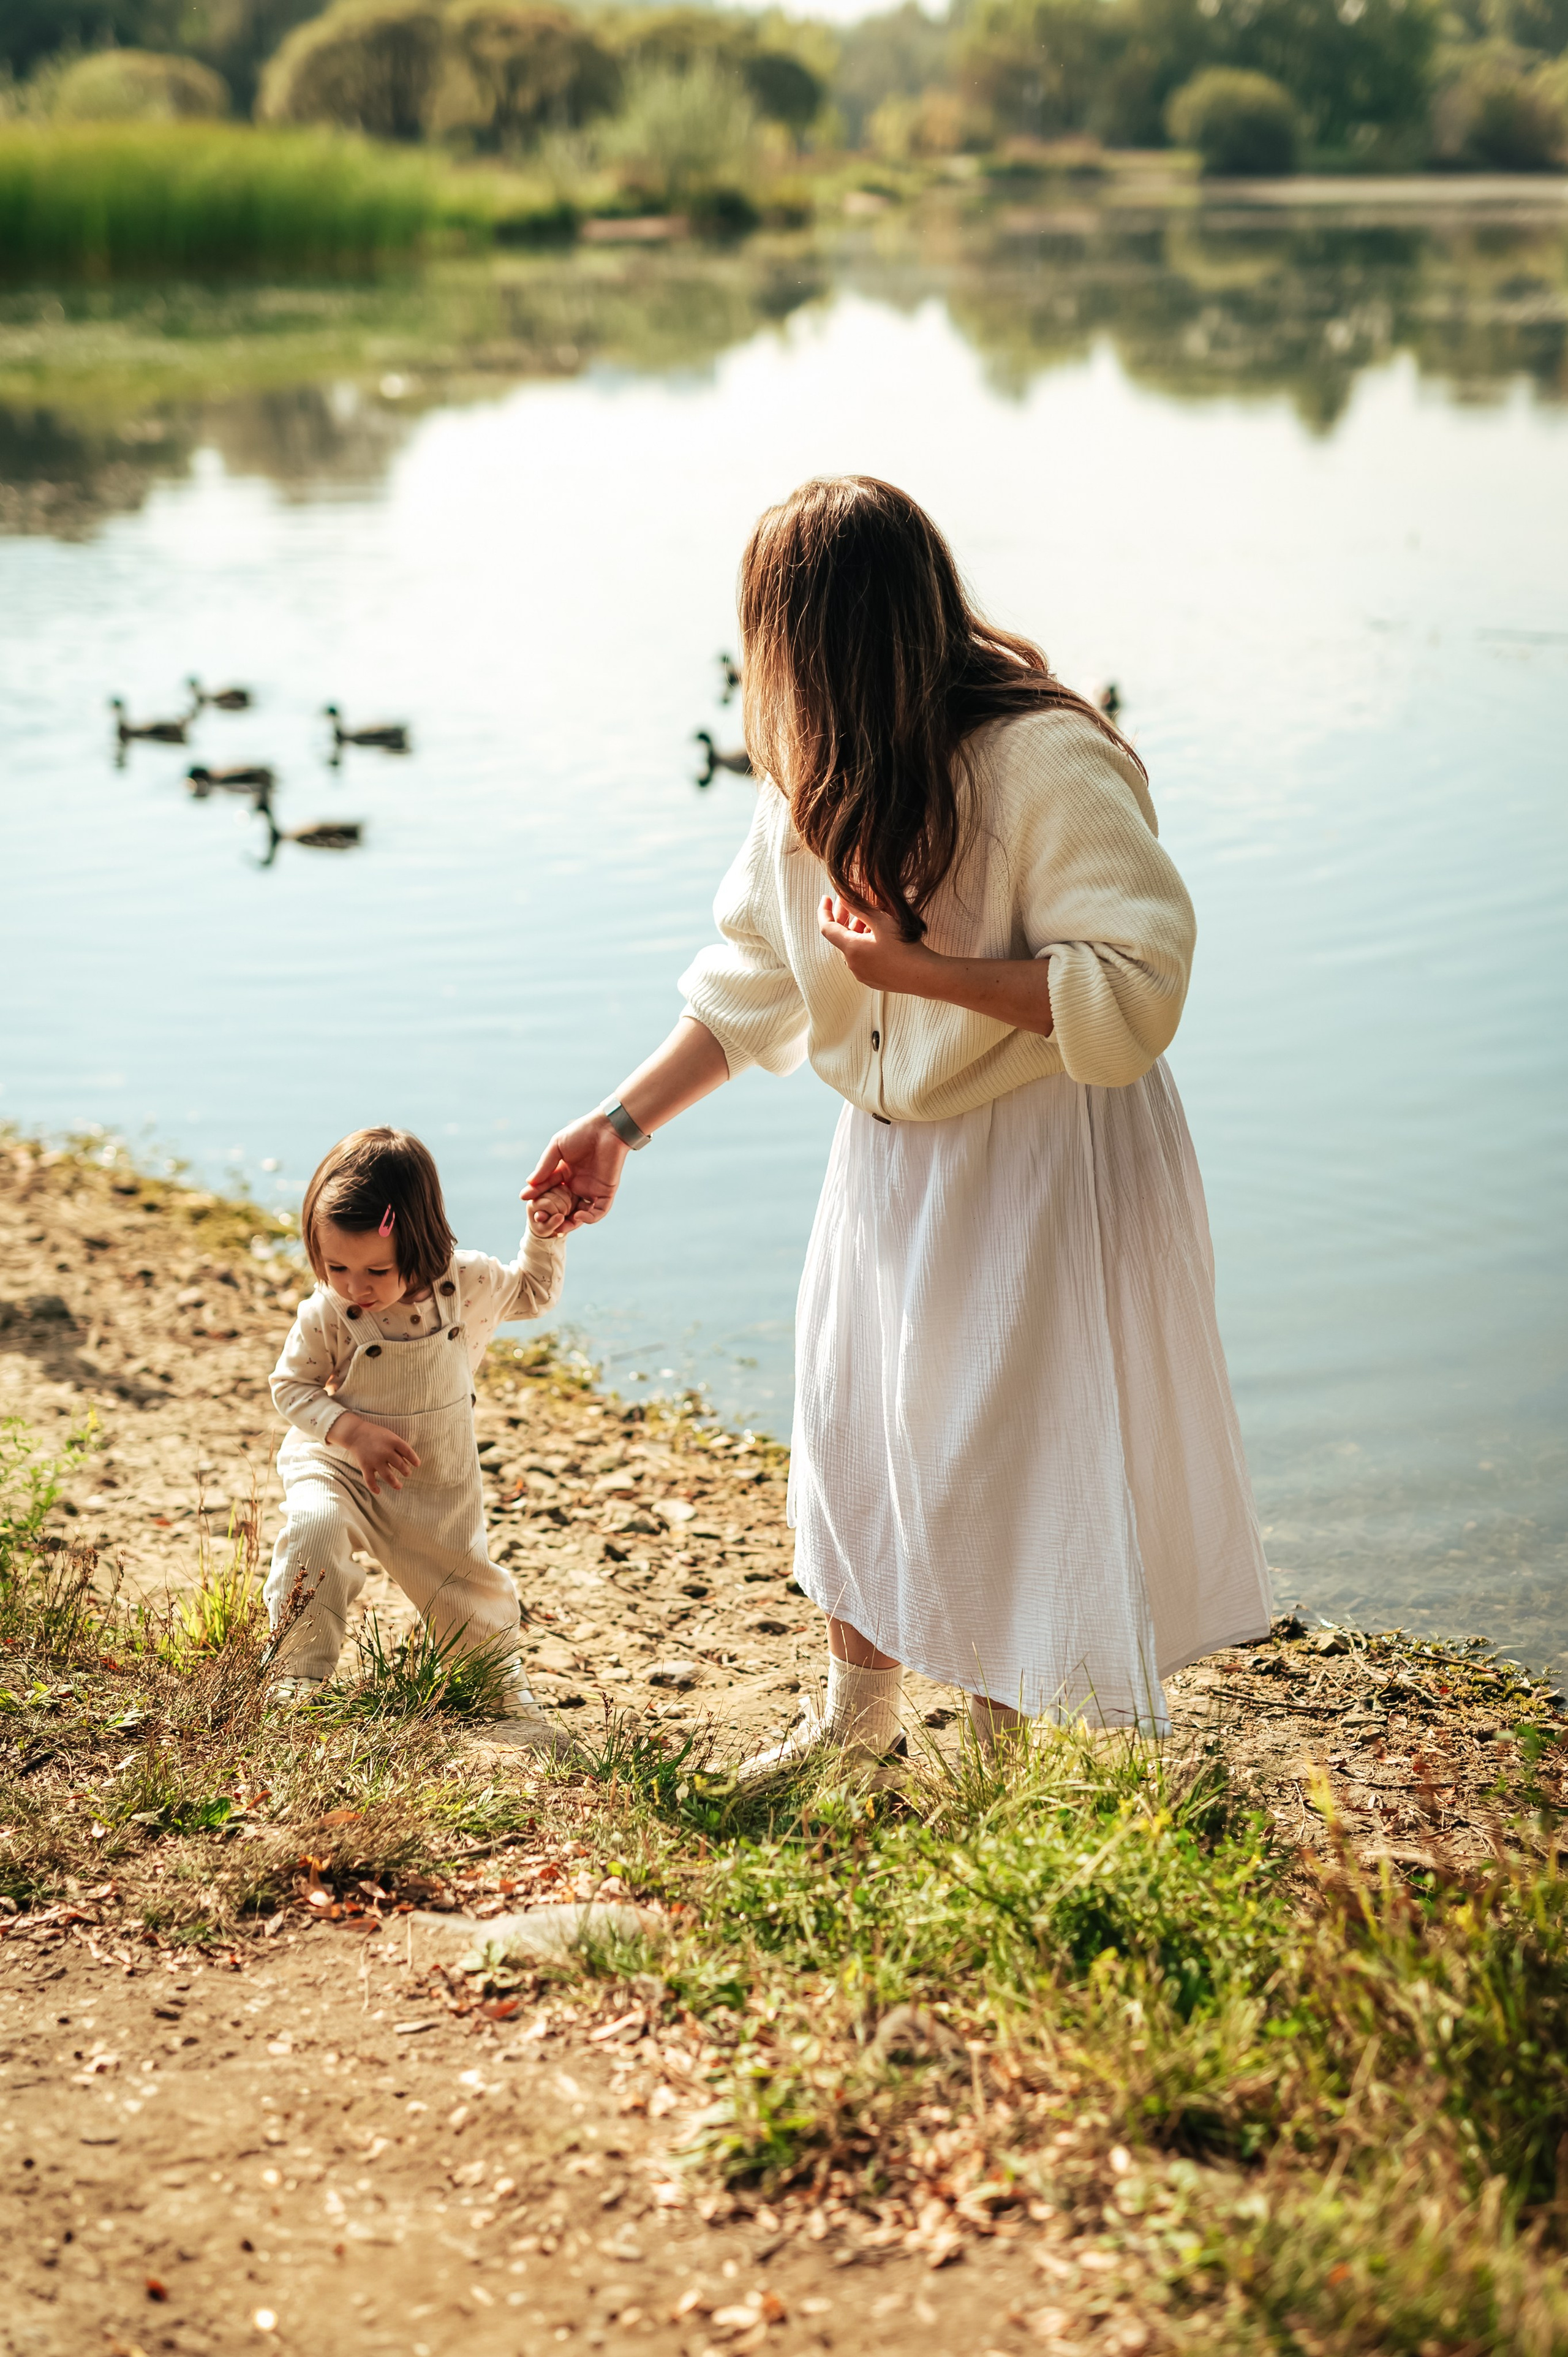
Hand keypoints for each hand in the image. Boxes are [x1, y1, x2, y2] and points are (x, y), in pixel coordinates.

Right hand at [330, 1412, 419, 1496]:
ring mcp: (375, 1460)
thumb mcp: (390, 1436)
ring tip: (399, 1486)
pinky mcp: (365, 1466)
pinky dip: (374, 1487)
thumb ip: (398, 1447)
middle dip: (406, 1471)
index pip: (408, 1452)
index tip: (417, 1465)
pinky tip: (379, 1491)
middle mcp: (385, 1451)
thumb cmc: (376, 1434)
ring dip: (395, 1483)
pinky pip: (370, 1480)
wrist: (355, 1433)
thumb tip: (409, 1460)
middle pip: (400, 1465)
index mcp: (393, 1441)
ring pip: (388, 1476)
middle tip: (407, 1473)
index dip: (414, 1459)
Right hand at [524, 1113, 627, 1231]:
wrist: (606, 1128)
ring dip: (570, 1223)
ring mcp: (591, 1190)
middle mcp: (577, 1185)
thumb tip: (530, 1183)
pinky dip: (589, 1218)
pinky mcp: (606, 1192)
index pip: (548, 1189)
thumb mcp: (557, 1148)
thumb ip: (545, 1166)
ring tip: (558, 1226)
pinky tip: (577, 1215)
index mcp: (564, 1174)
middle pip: (562, 1207)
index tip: (524, 1197)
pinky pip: (599, 1211)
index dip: (536, 1194)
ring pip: (580, 1214)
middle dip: (551, 1215)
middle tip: (540, 1218)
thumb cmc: (581, 1133)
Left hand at [527, 1186, 572, 1239]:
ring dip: (568, 1202)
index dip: (556, 1212)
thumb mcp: (544, 1230)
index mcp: (533, 1204)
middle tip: (562, 1216)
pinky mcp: (555, 1187)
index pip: (548, 1203)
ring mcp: (547, 1189)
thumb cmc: (542, 1227)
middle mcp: (538, 1194)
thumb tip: (560, 1217)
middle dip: (563, 1208)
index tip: (557, 1220)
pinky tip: (568, 1205)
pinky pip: (566, 1188)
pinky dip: (570, 1197)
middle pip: (556, 1196)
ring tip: (565, 1212)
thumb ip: (551, 1224)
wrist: (543, 1223)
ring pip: (562, 1190)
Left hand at [817, 893, 935, 992]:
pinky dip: (865, 945)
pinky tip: (879, 937)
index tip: (827, 899)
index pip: (827, 927)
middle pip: (840, 937)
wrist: (924, 975)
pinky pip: (862, 959)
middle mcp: (852, 964)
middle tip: (850, 902)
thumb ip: (859, 908)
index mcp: (851, 949)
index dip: (824, 911)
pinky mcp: (873, 980)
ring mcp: (862, 974)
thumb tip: (843, 898)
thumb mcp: (882, 921)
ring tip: (872, 919)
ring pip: (853, 948)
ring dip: (857, 931)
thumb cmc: (905, 947)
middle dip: (844, 918)